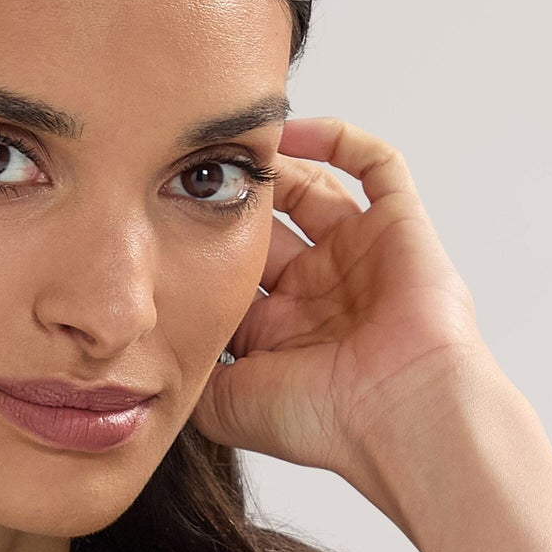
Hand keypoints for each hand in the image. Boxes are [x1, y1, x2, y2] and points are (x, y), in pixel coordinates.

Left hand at [191, 116, 505, 517]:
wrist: (398, 416)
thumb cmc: (322, 421)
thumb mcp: (225, 407)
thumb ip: (188, 371)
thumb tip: (151, 347)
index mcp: (279, 331)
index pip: (230, 269)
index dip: (197, 242)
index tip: (157, 211)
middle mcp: (319, 290)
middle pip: (267, 223)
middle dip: (234, 198)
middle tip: (195, 165)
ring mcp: (360, 256)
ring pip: (313, 187)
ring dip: (277, 164)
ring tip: (237, 141)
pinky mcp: (400, 227)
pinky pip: (375, 164)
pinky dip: (336, 138)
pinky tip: (290, 131)